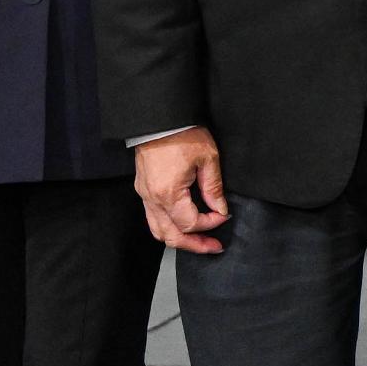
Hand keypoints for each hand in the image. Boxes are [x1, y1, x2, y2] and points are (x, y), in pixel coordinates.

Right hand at [136, 128, 231, 254]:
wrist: (159, 118)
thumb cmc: (182, 134)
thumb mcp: (208, 159)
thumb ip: (214, 189)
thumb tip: (220, 209)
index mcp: (168, 193)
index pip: (190, 223)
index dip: (210, 223)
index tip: (223, 216)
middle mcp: (152, 198)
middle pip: (171, 236)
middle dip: (194, 244)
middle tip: (213, 247)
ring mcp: (144, 195)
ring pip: (158, 231)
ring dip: (179, 239)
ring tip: (199, 241)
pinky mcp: (143, 189)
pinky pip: (153, 218)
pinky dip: (168, 226)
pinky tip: (183, 225)